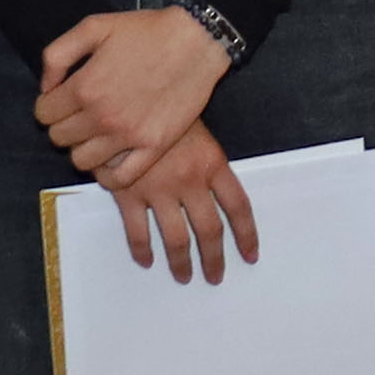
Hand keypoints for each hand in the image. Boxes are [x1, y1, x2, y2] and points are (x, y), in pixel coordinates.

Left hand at [36, 5, 228, 179]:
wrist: (196, 41)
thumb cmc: (146, 31)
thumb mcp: (93, 27)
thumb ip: (58, 55)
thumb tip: (46, 87)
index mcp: (84, 87)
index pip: (43, 114)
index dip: (49, 104)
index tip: (62, 99)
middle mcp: (102, 116)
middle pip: (59, 138)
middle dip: (64, 124)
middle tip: (81, 113)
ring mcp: (128, 136)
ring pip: (81, 161)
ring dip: (83, 147)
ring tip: (96, 133)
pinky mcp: (153, 147)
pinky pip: (118, 178)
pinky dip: (107, 173)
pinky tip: (111, 156)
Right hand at [99, 121, 260, 282]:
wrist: (124, 98)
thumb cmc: (161, 108)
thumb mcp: (196, 129)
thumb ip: (207, 163)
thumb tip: (217, 194)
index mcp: (212, 164)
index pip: (238, 207)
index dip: (247, 235)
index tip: (250, 255)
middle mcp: (190, 181)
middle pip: (210, 230)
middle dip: (214, 258)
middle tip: (215, 276)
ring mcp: (159, 189)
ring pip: (177, 238)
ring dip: (181, 263)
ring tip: (184, 276)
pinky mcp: (129, 193)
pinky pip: (138, 231)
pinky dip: (142, 250)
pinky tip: (146, 260)